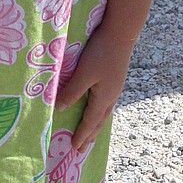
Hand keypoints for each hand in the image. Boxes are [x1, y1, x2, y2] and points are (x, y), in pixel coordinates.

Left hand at [54, 28, 134, 152]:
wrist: (121, 33)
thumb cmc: (100, 52)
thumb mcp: (84, 73)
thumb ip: (72, 91)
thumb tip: (60, 109)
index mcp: (103, 98)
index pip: (89, 122)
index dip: (81, 135)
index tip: (74, 148)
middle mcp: (111, 96)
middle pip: (98, 122)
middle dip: (89, 136)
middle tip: (81, 149)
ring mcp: (114, 88)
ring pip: (103, 113)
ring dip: (95, 126)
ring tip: (90, 135)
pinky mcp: (114, 80)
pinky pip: (105, 104)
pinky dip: (99, 114)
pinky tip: (97, 110)